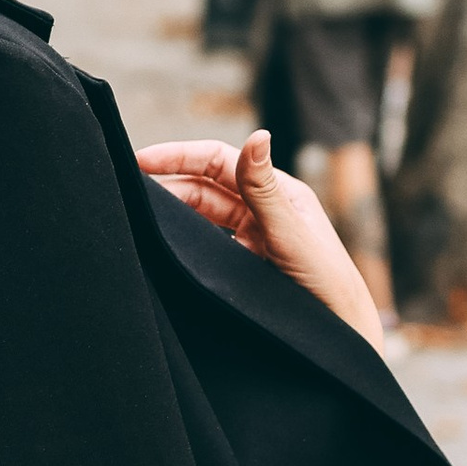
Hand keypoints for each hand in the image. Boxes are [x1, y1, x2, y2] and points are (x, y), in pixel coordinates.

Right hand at [136, 131, 387, 357]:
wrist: (340, 331)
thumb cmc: (326, 279)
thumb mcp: (290, 230)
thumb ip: (263, 187)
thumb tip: (257, 134)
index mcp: (276, 190)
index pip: (217, 160)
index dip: (177, 156)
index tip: (140, 160)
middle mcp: (262, 208)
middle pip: (203, 185)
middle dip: (166, 183)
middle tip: (125, 187)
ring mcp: (252, 236)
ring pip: (201, 214)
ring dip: (172, 211)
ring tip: (137, 214)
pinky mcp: (244, 263)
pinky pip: (206, 243)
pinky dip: (183, 239)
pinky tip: (161, 243)